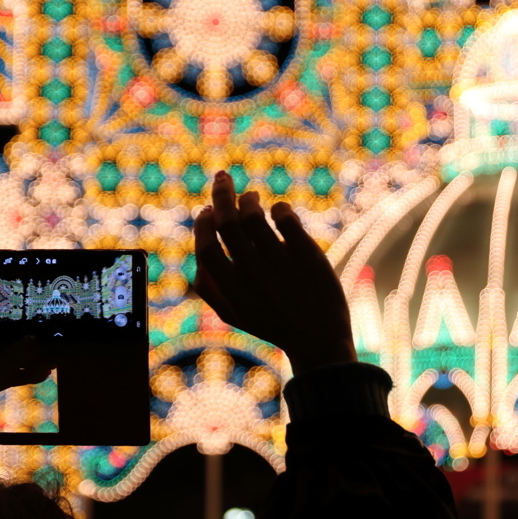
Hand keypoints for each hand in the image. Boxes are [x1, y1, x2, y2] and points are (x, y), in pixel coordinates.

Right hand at [194, 171, 356, 375]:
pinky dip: (279, 208)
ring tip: (251, 196)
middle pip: (228, 223)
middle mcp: (254, 275)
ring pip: (254, 216)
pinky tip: (278, 211)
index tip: (206, 210)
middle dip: (221, 194)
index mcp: (233, 291)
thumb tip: (197, 257)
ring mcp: (281, 263)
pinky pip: (286, 218)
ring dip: (248, 198)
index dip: (202, 225)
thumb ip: (211, 290)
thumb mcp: (236, 315)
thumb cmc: (274, 324)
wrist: (320, 340)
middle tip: (222, 178)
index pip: (206, 249)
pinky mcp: (308, 254)